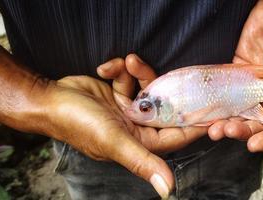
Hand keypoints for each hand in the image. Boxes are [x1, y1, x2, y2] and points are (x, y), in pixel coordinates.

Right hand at [45, 54, 205, 197]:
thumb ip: (143, 162)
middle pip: (166, 104)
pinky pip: (130, 76)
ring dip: (138, 72)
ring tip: (126, 64)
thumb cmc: (79, 124)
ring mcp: (128, 108)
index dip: (197, 121)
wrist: (48, 99)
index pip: (179, 133)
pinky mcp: (117, 90)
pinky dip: (119, 69)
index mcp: (143, 141)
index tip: (215, 107)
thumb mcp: (114, 142)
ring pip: (148, 85)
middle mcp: (138, 125)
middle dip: (164, 87)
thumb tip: (168, 190)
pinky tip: (106, 69)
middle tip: (169, 73)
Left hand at [208, 0, 262, 150]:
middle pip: (256, 122)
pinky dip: (217, 101)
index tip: (253, 144)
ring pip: (239, 110)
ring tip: (213, 127)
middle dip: (242, 131)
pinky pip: (226, 91)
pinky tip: (208, 109)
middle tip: (226, 131)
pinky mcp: (238, 71)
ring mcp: (254, 84)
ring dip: (226, 120)